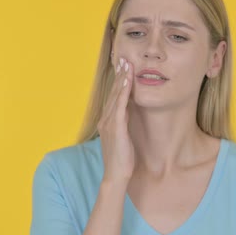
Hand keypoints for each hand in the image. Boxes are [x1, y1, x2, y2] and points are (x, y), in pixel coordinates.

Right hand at [97, 57, 134, 183]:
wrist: (116, 176)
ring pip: (116, 96)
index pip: (113, 97)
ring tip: (126, 64)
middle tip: (123, 58)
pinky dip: (123, 92)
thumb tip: (129, 112)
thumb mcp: (123, 138)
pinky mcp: (116, 128)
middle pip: (113, 92)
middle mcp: (106, 119)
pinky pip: (120, 106)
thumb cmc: (122, 160)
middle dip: (119, 75)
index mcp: (107, 121)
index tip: (123, 67)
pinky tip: (127, 81)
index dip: (118, 81)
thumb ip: (124, 124)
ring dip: (121, 79)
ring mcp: (109, 123)